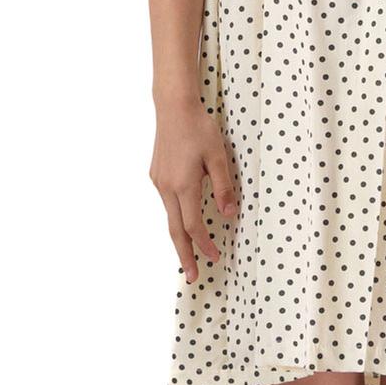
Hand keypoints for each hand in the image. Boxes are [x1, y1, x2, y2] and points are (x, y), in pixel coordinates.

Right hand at [149, 99, 237, 283]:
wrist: (174, 107)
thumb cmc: (200, 129)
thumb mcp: (218, 156)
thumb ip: (224, 187)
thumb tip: (229, 215)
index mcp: (183, 185)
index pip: (193, 226)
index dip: (204, 244)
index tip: (214, 257)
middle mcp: (166, 187)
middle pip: (175, 230)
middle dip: (184, 255)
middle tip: (193, 276)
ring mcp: (158, 181)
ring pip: (169, 216)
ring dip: (179, 237)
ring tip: (189, 254)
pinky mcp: (156, 174)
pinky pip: (167, 202)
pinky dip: (175, 217)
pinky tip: (183, 220)